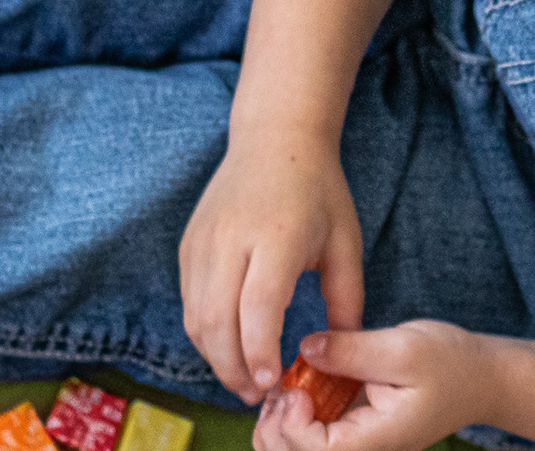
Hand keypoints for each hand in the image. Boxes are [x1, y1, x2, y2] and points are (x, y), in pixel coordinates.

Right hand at [180, 127, 365, 402]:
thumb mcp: (345, 240)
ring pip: (196, 316)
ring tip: (243, 379)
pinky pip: (189, 301)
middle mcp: (231, 238)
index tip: (273, 381)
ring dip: (215, 356)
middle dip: (233, 368)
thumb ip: (346, 297)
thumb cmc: (318, 190)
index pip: (257, 306)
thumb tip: (341, 349)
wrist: (276, 139)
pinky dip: (205, 333)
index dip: (260, 351)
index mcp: (276, 235)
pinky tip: (229, 346)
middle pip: (217, 319)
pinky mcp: (188, 245)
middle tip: (257, 394)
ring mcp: (203, 241)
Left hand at [253, 323, 494, 450]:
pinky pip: (311, 440)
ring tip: (284, 389)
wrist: (478, 378)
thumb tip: (304, 348)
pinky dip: (293, 419)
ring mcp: (358, 446)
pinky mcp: (353, 435)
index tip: (295, 388)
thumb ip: (352, 350)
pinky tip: (297, 390)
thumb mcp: (403, 348)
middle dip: (275, 429)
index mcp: (378, 441)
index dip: (292, 426)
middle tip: (280, 387)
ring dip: (279, 426)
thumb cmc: (449, 363)